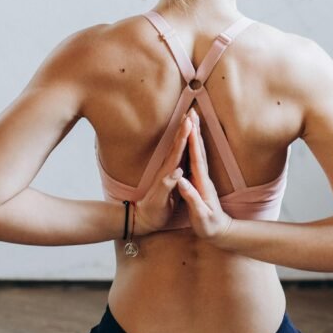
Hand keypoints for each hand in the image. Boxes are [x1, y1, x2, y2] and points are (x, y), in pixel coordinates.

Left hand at [133, 113, 192, 235]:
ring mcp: (168, 171)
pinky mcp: (170, 175)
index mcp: (168, 174)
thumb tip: (177, 172)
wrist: (141, 219)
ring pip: (177, 147)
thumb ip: (167, 186)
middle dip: (185, 128)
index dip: (184, 137)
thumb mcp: (160, 203)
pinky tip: (187, 140)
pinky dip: (183, 144)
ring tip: (189, 119)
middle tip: (191, 112)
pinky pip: (179, 155)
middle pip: (177, 144)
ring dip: (184, 132)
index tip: (189, 123)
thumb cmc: (153, 213)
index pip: (177, 152)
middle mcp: (167, 169)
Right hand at [175, 107, 233, 241]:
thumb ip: (192, 198)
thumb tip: (182, 181)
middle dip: (195, 130)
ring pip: (199, 151)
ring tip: (193, 119)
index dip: (192, 142)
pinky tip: (193, 139)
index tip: (189, 126)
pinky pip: (197, 157)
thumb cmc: (209, 226)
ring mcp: (204, 177)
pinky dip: (195, 144)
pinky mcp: (202, 180)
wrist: (221, 232)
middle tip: (191, 112)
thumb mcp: (200, 215)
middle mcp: (204, 177)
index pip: (196, 159)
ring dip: (196, 134)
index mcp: (202, 183)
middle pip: (199, 149)